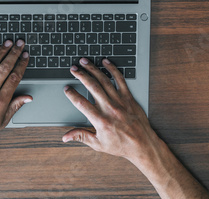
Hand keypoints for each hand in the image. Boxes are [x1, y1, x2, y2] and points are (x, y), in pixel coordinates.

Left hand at [0, 39, 31, 161]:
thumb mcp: (3, 121)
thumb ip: (15, 106)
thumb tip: (28, 98)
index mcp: (1, 100)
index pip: (15, 77)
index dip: (22, 64)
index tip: (26, 56)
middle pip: (5, 68)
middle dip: (14, 54)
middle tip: (19, 43)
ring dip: (0, 52)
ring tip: (7, 42)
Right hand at [62, 58, 208, 197]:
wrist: (142, 145)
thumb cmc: (121, 145)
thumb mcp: (98, 144)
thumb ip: (80, 136)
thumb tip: (65, 137)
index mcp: (100, 120)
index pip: (81, 103)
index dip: (72, 94)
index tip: (66, 88)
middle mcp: (109, 108)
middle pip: (92, 86)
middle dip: (81, 75)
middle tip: (73, 69)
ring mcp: (120, 101)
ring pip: (104, 80)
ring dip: (93, 69)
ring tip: (85, 62)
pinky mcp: (128, 98)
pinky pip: (120, 80)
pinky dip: (113, 70)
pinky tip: (106, 62)